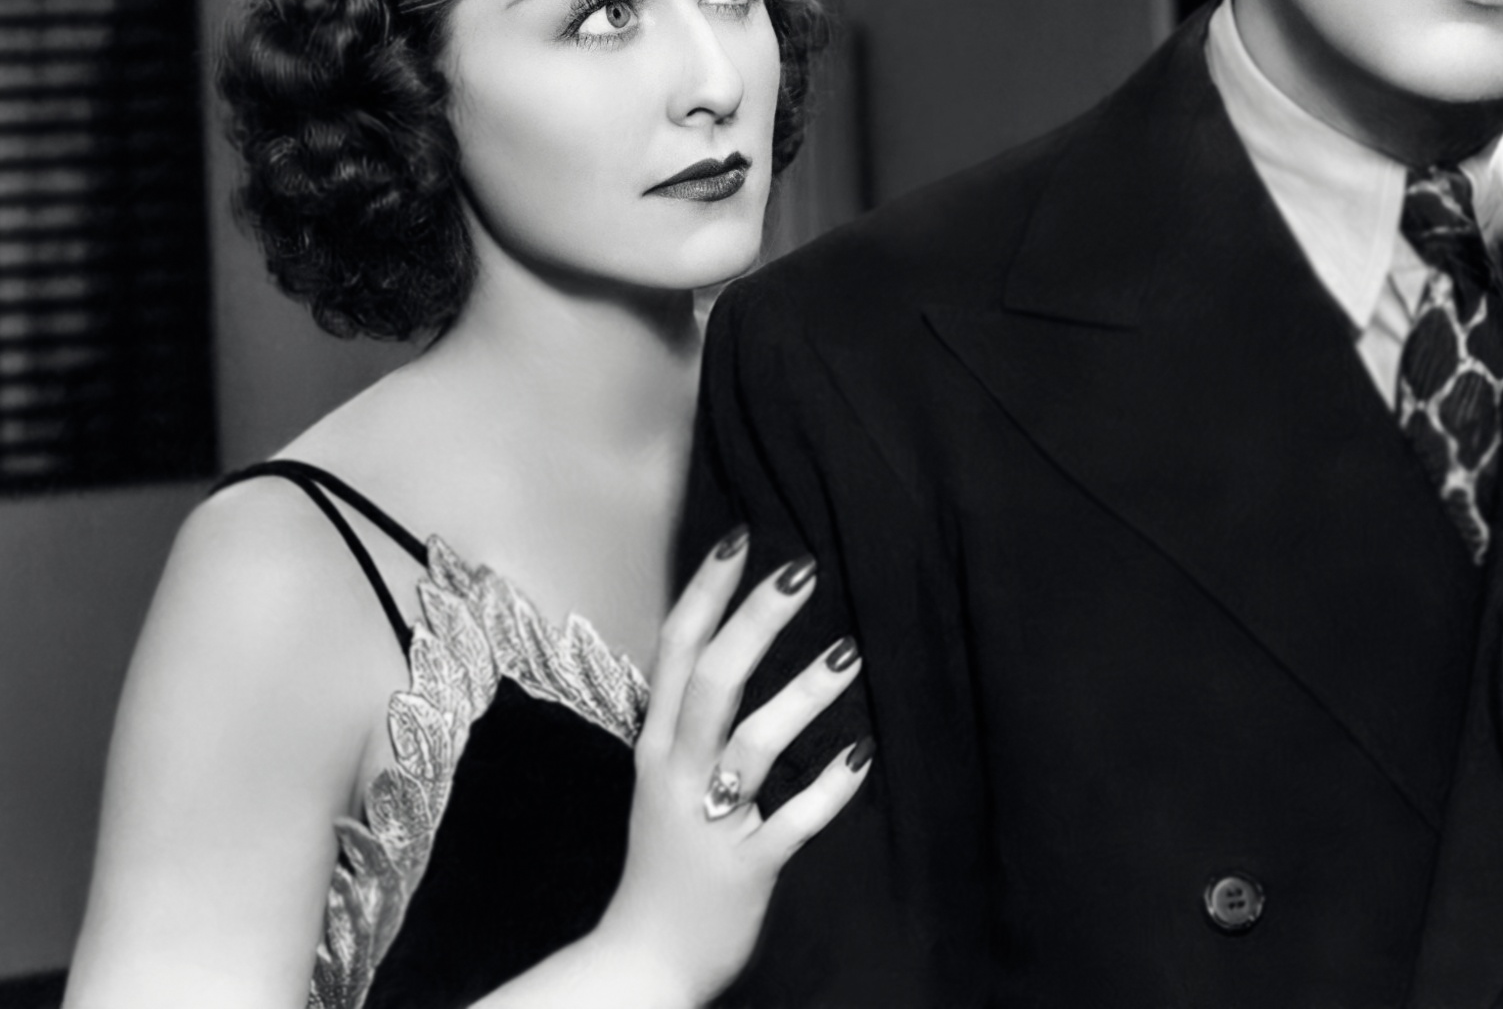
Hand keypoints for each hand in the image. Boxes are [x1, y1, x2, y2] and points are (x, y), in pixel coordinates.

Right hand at [586, 534, 870, 1006]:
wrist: (639, 962)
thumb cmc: (664, 859)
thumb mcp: (663, 776)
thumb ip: (692, 718)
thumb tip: (728, 643)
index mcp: (657, 746)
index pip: (676, 653)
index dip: (704, 593)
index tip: (740, 538)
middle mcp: (677, 775)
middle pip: (711, 683)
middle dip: (755, 622)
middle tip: (803, 569)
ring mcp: (708, 823)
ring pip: (751, 747)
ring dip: (800, 697)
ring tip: (850, 655)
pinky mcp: (744, 870)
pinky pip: (789, 823)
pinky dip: (827, 790)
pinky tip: (862, 756)